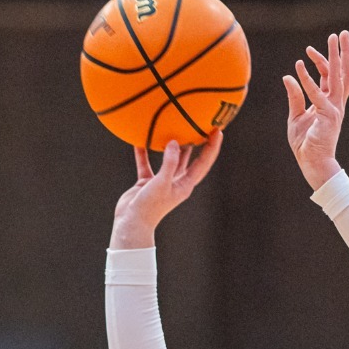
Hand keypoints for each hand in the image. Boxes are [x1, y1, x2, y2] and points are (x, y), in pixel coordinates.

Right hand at [110, 133, 223, 249]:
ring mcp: (162, 182)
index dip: (212, 147)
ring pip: (169, 160)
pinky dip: (143, 153)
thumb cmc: (149, 207)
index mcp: (185, 185)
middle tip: (199, 126)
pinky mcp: (148, 182)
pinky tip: (139, 140)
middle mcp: (176, 182)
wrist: (131, 223)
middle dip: (196, 144)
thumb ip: (169, 163)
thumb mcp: (161, 183)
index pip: (203, 163)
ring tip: (173, 128)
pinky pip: (146, 164)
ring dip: (171, 146)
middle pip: (190, 159)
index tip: (217, 131)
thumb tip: (174, 142)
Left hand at [284, 30, 348, 190]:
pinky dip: (307, 79)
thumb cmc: (306, 144)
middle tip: (343, 33)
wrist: (312, 163)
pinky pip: (316, 94)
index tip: (310, 49)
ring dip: (335, 57)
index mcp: (329, 103)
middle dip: (343, 52)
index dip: (323, 61)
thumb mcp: (296, 116)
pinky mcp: (327, 116)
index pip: (330, 77)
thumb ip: (294, 96)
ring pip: (338, 77)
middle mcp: (335, 103)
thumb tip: (288, 77)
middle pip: (343, 72)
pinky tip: (298, 65)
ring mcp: (333, 109)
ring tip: (333, 39)